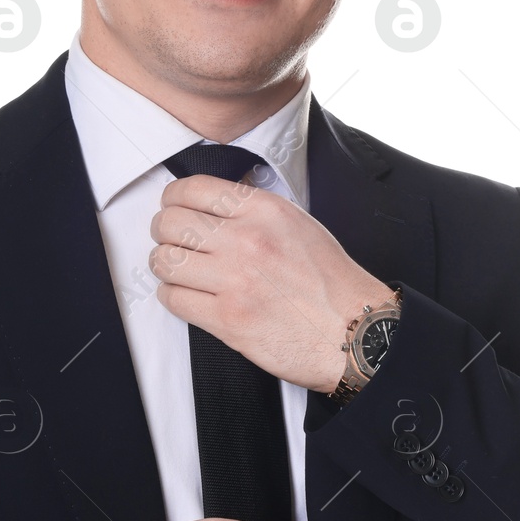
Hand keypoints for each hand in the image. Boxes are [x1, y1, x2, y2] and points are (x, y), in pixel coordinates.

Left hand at [149, 172, 394, 391]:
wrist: (354, 331)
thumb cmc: (331, 282)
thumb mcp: (297, 224)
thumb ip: (254, 210)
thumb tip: (214, 202)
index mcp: (263, 211)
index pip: (192, 189)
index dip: (174, 199)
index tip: (174, 208)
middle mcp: (245, 240)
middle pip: (170, 222)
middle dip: (164, 232)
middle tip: (173, 242)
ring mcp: (234, 280)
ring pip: (165, 261)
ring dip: (167, 266)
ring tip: (181, 271)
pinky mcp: (227, 319)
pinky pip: (174, 299)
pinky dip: (174, 297)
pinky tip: (189, 296)